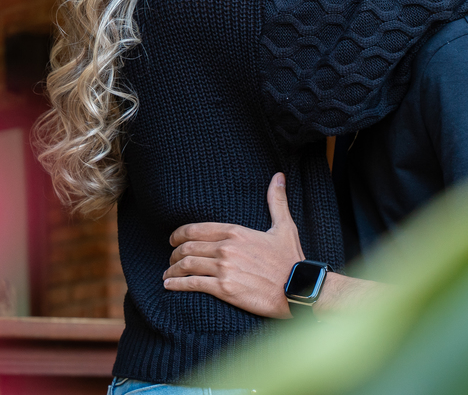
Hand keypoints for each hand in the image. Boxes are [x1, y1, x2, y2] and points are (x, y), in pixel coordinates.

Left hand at [163, 173, 303, 318]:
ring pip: (186, 265)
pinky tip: (169, 286)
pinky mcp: (224, 289)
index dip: (179, 234)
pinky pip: (192, 284)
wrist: (300, 290)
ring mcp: (224, 268)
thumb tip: (278, 176)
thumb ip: (276, 202)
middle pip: (187, 247)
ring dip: (172, 269)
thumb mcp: (284, 228)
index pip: (196, 229)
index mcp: (236, 232)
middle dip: (174, 253)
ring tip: (168, 275)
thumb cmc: (292, 261)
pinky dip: (176, 285)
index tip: (172, 239)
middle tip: (171, 258)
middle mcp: (226, 248)